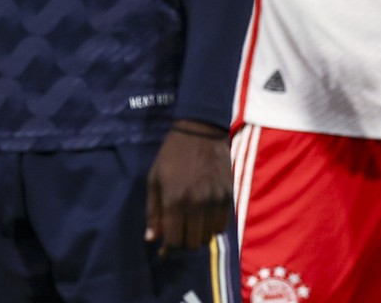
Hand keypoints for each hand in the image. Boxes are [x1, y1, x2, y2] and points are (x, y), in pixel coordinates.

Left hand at [146, 120, 231, 253]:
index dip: (167, 248)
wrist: (200, 132)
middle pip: (192, 243)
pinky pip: (222, 226)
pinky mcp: (228, 196)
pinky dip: (212, 227)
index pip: (174, 240)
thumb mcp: (154, 181)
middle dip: (183, 242)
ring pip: (208, 237)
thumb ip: (153, 212)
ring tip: (192, 224)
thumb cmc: (171, 155)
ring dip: (198, 235)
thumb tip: (152, 240)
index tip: (164, 247)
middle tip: (178, 232)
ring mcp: (215, 200)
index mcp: (175, 200)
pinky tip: (205, 216)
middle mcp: (197, 204)